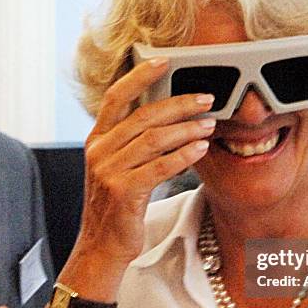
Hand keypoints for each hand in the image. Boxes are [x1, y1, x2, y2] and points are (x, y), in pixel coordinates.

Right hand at [74, 58, 214, 268]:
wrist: (101, 245)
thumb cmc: (116, 206)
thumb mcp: (117, 168)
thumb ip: (134, 143)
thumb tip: (171, 119)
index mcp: (97, 140)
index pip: (116, 97)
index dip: (139, 76)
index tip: (165, 61)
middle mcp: (99, 151)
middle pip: (143, 116)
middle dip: (179, 104)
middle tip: (206, 99)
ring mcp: (108, 171)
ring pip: (153, 139)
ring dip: (186, 128)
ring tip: (210, 124)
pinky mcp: (123, 192)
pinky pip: (159, 166)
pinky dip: (183, 155)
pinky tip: (200, 148)